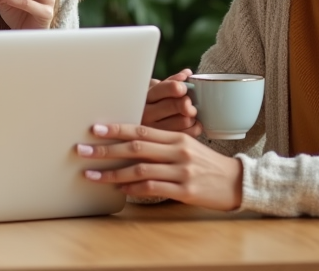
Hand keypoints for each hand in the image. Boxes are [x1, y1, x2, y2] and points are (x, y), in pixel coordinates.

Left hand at [76, 123, 242, 210]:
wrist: (236, 182)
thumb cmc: (206, 163)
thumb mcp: (187, 146)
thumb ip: (162, 142)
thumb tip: (130, 142)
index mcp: (176, 137)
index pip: (140, 130)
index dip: (116, 129)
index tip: (94, 129)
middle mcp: (177, 151)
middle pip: (135, 148)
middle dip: (105, 149)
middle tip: (82, 150)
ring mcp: (181, 171)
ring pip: (139, 169)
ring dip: (112, 173)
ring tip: (92, 175)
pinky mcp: (185, 190)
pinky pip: (153, 188)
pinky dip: (133, 189)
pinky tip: (119, 190)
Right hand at [141, 69, 201, 135]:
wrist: (140, 121)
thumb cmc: (153, 102)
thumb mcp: (156, 88)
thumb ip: (171, 81)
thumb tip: (187, 74)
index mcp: (144, 97)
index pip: (163, 89)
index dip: (178, 87)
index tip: (183, 88)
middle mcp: (146, 114)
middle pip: (176, 105)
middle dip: (188, 102)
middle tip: (189, 102)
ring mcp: (155, 130)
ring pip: (184, 120)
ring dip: (191, 115)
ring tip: (188, 113)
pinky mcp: (165, 142)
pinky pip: (188, 133)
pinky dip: (195, 126)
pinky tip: (191, 122)